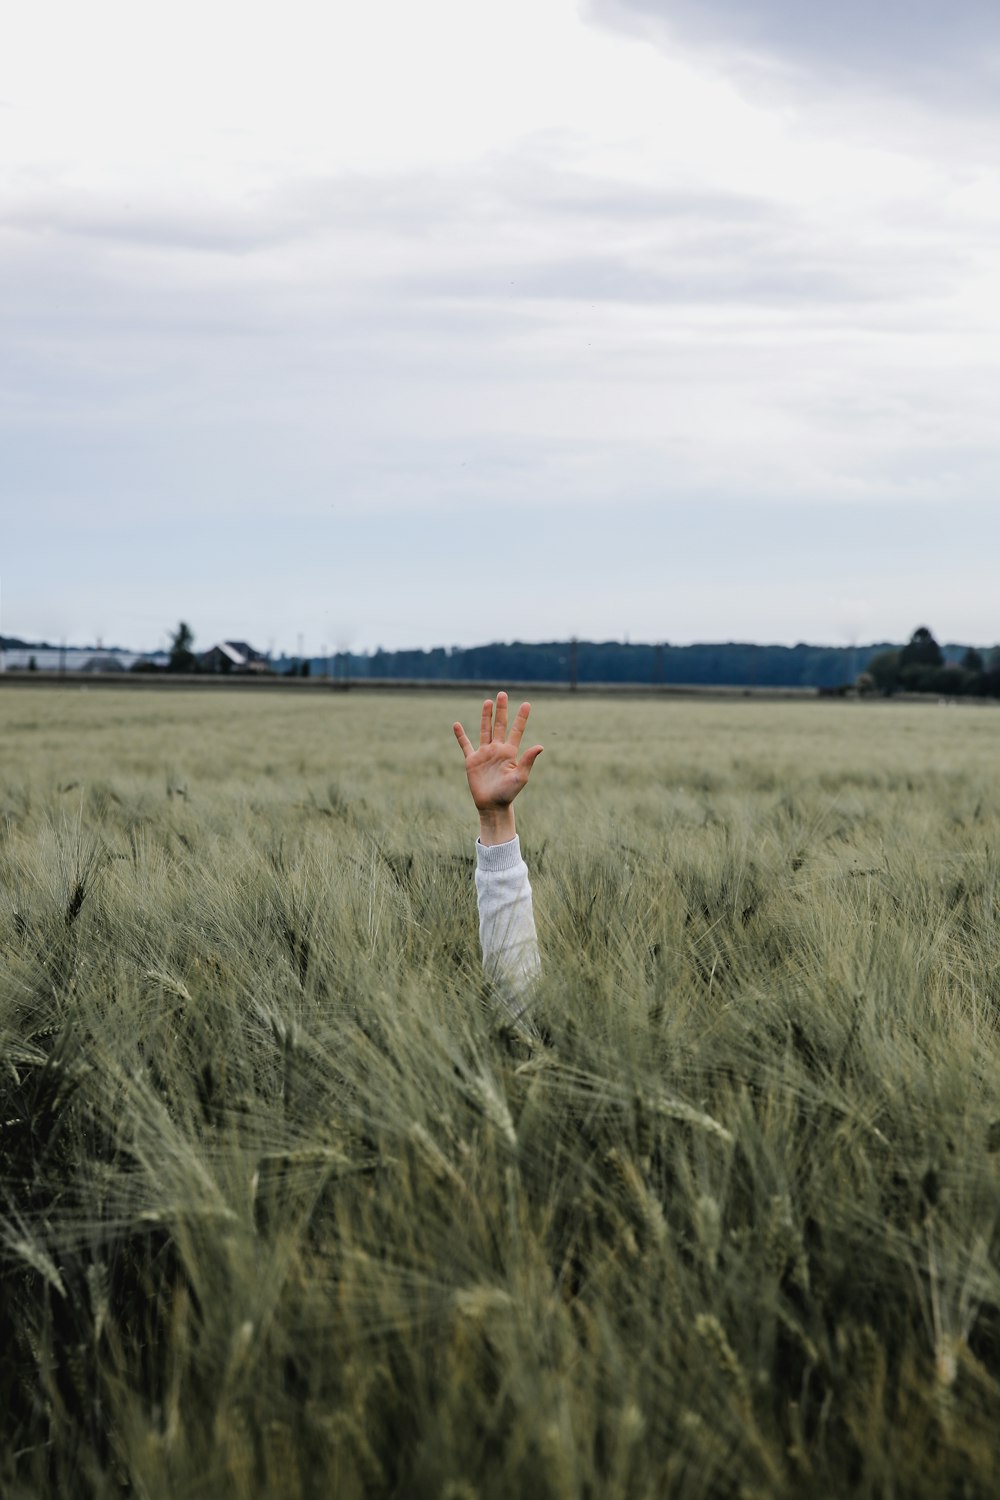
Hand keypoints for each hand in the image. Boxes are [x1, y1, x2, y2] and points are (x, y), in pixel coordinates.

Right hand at [453, 692, 542, 843]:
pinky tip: (457, 725)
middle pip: (500, 725)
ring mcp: (484, 754)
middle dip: (501, 710)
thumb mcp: (520, 777)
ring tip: (488, 702)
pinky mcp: (472, 760)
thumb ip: (527, 760)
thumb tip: (540, 746)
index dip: (521, 717)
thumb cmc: (508, 793)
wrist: (492, 806)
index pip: (517, 730)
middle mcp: (498, 750)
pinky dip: (460, 736)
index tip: (526, 703)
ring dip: (486, 716)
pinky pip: (465, 745)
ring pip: (485, 730)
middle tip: (502, 693)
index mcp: (510, 752)